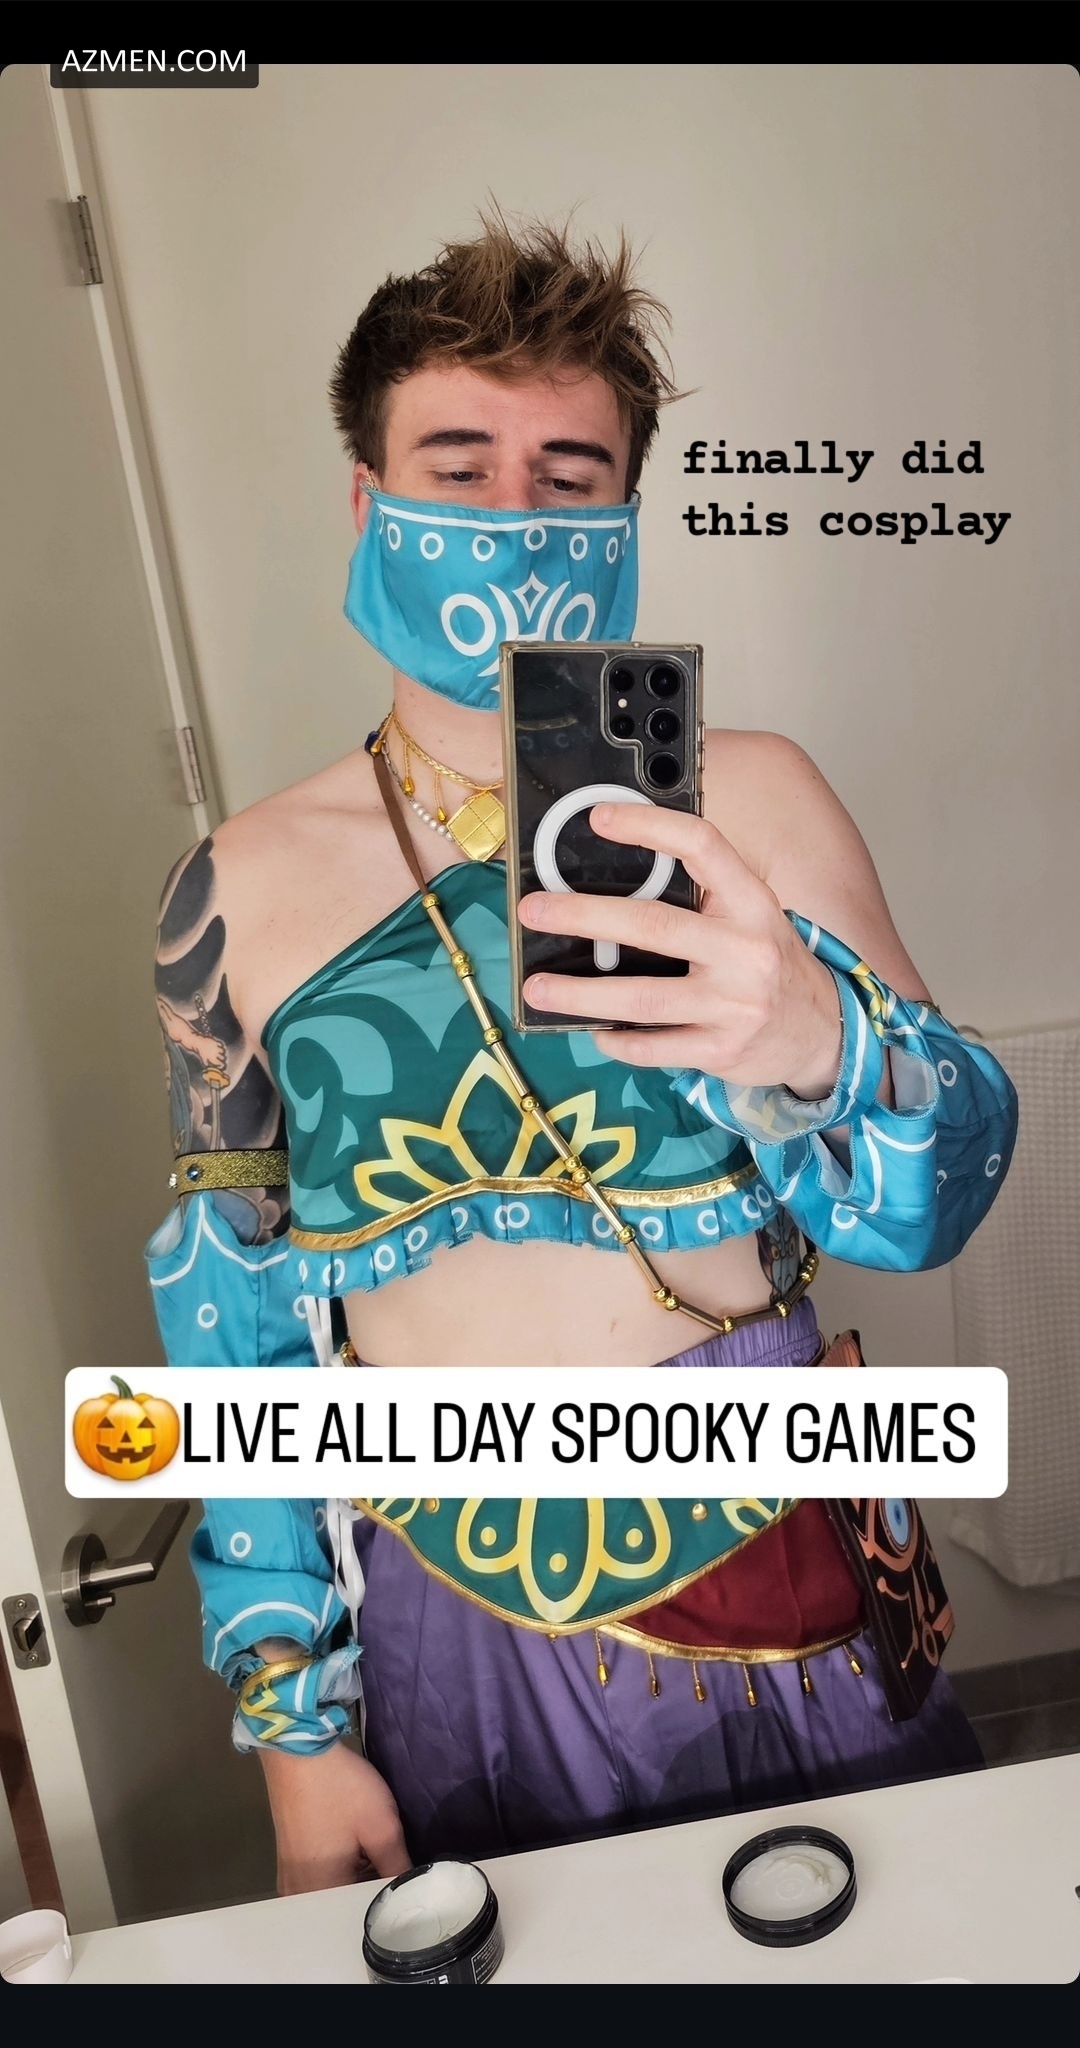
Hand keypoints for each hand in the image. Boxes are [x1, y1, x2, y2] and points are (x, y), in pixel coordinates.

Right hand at [258, 1742, 411, 1894]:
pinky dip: (337, 1870)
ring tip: (374, 1855)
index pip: (364, 1913)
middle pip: (344, 1905)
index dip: (388, 1898)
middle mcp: (299, 1892)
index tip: (404, 1882)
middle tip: (392, 1866)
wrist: (297, 1750)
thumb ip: (398, 1865)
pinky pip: (317, 1879)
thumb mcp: (381, 1826)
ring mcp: (288, 1876)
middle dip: (370, 1889)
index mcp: (322, 1891)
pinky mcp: (286, 1859)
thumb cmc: (341, 1789)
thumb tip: (411, 1889)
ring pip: (331, 1891)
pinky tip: (352, 1848)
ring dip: (354, 1878)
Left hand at [517, 802, 842, 1096]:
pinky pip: (653, 1047)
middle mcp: (745, 950)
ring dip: (580, 994)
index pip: (703, 847)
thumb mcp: (749, 918)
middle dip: (583, 916)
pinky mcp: (721, 1050)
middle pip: (652, 925)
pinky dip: (616, 1038)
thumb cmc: (767, 964)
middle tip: (534, 910)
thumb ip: (701, 898)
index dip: (650, 826)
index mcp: (751, 903)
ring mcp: (734, 1004)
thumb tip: (614, 875)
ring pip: (641, 997)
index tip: (598, 819)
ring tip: (537, 988)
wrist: (822, 1031)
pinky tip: (593, 1030)